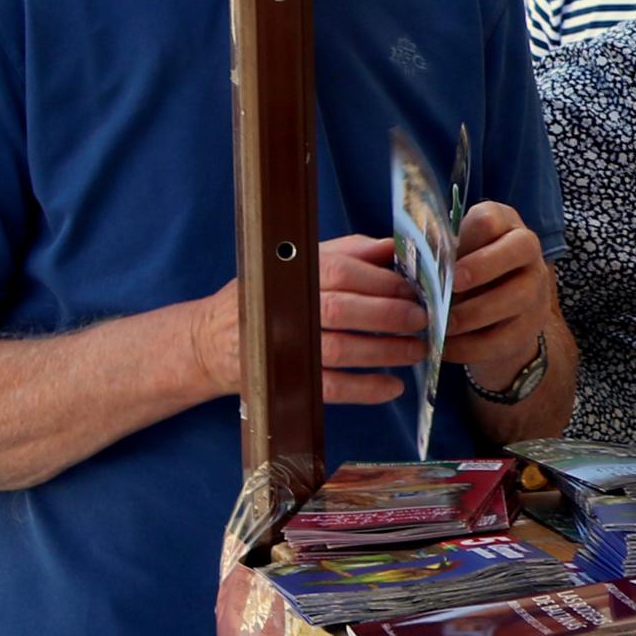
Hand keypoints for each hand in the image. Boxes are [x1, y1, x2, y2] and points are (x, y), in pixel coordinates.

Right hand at [178, 232, 428, 407]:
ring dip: (385, 352)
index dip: (384, 282)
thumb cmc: (269, 294)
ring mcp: (286, 345)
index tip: (417, 291)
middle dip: (389, 315)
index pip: (343, 272)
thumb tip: (396, 245)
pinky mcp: (286, 378)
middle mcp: (288, 306)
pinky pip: (330, 387)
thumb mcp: (302, 263)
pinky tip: (392, 387)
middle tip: (423, 321)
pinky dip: (364, 389)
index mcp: (295, 273)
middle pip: (343, 309)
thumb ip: (349, 253)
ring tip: (417, 351)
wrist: (212, 340)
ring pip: (340, 349)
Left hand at [444, 202, 555, 394]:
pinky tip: (447, 348)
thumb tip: (404, 261)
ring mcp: (537, 287)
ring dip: (475, 313)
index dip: (469, 236)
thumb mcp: (449, 257)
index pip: (492, 219)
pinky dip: (473, 346)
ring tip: (443, 325)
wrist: (493, 314)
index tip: (445, 257)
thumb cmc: (462, 275)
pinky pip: (508, 336)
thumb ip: (434, 255)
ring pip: (519, 295)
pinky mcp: (533, 325)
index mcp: (502, 225)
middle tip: (449, 287)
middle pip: (519, 248)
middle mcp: (527, 250)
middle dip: (482, 268)